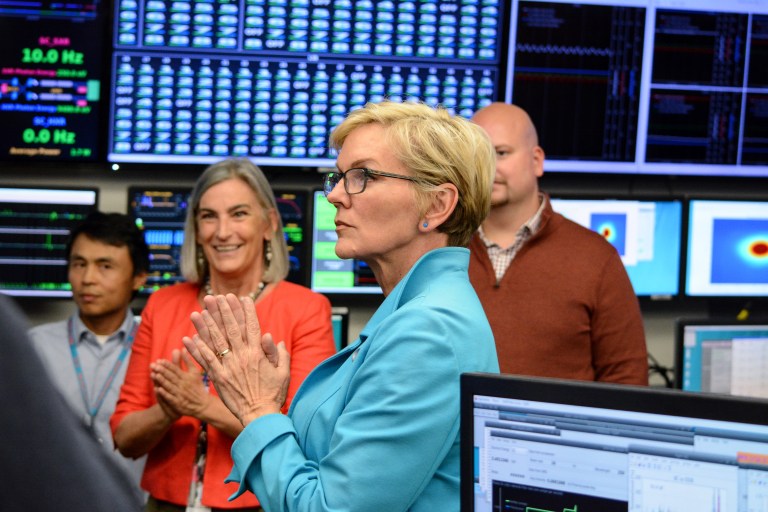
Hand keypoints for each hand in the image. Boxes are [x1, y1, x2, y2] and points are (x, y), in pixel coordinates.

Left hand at [150, 349, 211, 418]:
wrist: (203, 404)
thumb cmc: (198, 387)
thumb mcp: (195, 372)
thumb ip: (188, 361)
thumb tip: (183, 348)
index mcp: (187, 377)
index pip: (176, 369)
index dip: (167, 365)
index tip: (160, 360)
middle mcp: (183, 384)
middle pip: (171, 376)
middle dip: (162, 370)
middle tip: (153, 365)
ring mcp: (180, 394)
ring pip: (169, 386)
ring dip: (161, 380)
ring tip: (153, 374)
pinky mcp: (178, 403)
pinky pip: (170, 397)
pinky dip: (164, 393)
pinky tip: (157, 389)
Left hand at [183, 294, 289, 426]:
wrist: (260, 416)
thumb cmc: (273, 394)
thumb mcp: (283, 372)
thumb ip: (280, 353)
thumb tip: (272, 337)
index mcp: (258, 354)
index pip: (252, 327)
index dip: (246, 311)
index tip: (242, 298)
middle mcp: (242, 357)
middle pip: (231, 329)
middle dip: (223, 311)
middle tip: (216, 297)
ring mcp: (228, 367)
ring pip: (215, 341)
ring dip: (206, 325)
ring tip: (199, 312)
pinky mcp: (218, 378)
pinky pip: (205, 360)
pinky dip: (196, 349)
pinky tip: (189, 338)